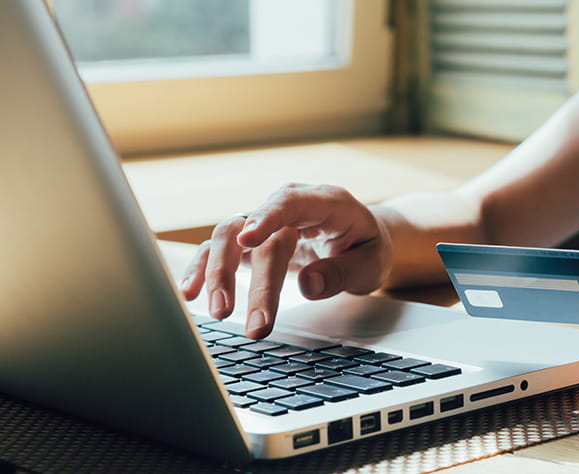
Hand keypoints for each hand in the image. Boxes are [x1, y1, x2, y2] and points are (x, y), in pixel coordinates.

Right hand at [179, 183, 392, 338]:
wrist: (361, 241)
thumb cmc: (366, 248)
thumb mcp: (372, 263)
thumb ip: (343, 273)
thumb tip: (308, 286)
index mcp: (325, 202)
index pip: (291, 202)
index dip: (268, 216)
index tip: (249, 239)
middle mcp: (289, 206)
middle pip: (256, 229)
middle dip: (252, 278)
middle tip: (256, 324)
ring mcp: (266, 221)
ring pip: (229, 236)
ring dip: (219, 273)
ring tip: (219, 312)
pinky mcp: (251, 240)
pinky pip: (220, 249)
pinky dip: (203, 269)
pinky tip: (190, 292)